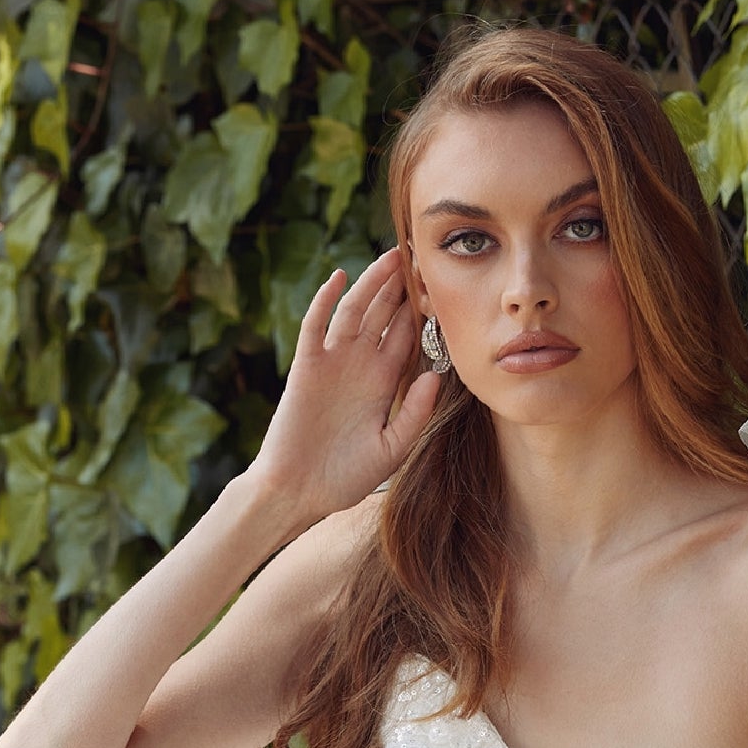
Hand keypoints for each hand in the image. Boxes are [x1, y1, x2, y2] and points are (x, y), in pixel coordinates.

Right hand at [250, 247, 442, 523]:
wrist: (300, 492)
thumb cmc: (345, 477)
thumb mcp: (392, 450)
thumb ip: (415, 414)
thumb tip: (436, 374)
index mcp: (384, 383)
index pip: (408, 337)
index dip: (425, 311)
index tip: (447, 286)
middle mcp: (360, 366)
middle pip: (384, 315)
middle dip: (402, 287)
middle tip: (424, 255)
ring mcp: (332, 362)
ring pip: (355, 311)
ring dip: (372, 283)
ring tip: (392, 256)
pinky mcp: (306, 366)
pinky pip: (316, 326)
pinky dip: (325, 301)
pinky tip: (339, 278)